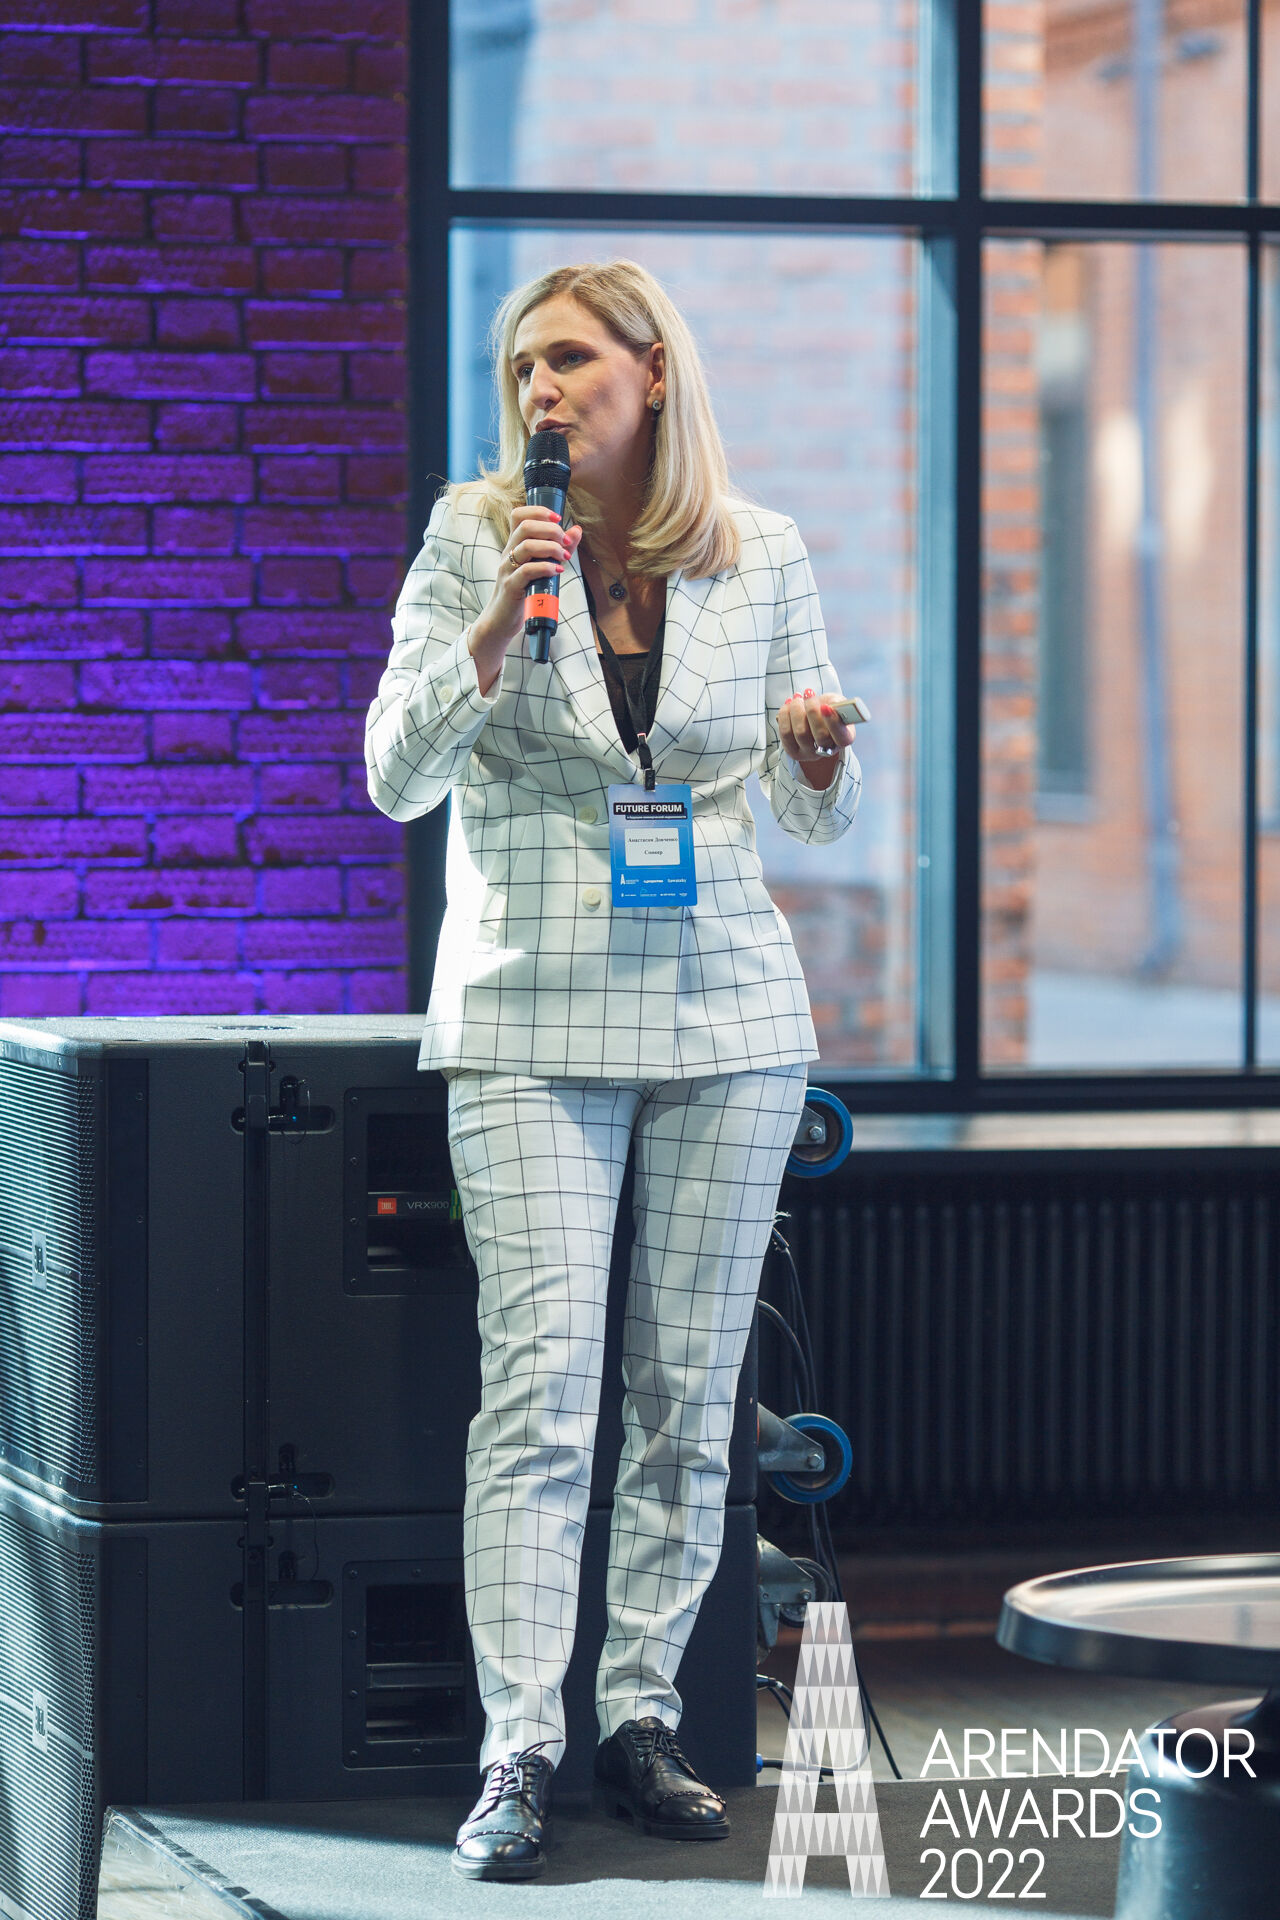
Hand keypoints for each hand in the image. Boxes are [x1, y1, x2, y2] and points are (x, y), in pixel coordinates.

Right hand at [471, 505, 582, 655]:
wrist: (502, 619)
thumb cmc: (523, 591)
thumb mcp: (541, 566)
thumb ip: (559, 548)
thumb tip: (577, 531)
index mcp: (514, 545)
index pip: (519, 515)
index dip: (539, 511)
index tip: (558, 518)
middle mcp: (509, 553)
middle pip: (525, 527)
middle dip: (550, 529)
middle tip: (565, 541)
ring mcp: (508, 569)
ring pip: (526, 546)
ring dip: (550, 547)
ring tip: (563, 555)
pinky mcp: (511, 586)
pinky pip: (527, 570)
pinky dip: (545, 567)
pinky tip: (557, 570)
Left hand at [777, 689, 855, 779]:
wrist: (814, 716)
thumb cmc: (828, 709)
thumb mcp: (837, 702)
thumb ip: (837, 703)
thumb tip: (830, 705)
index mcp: (844, 738)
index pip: (842, 737)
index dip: (834, 723)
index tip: (825, 707)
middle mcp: (828, 749)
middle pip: (820, 735)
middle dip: (812, 710)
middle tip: (808, 694)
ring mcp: (810, 753)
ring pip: (801, 733)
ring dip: (797, 710)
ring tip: (798, 698)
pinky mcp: (793, 751)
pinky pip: (786, 734)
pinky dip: (785, 716)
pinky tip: (788, 705)